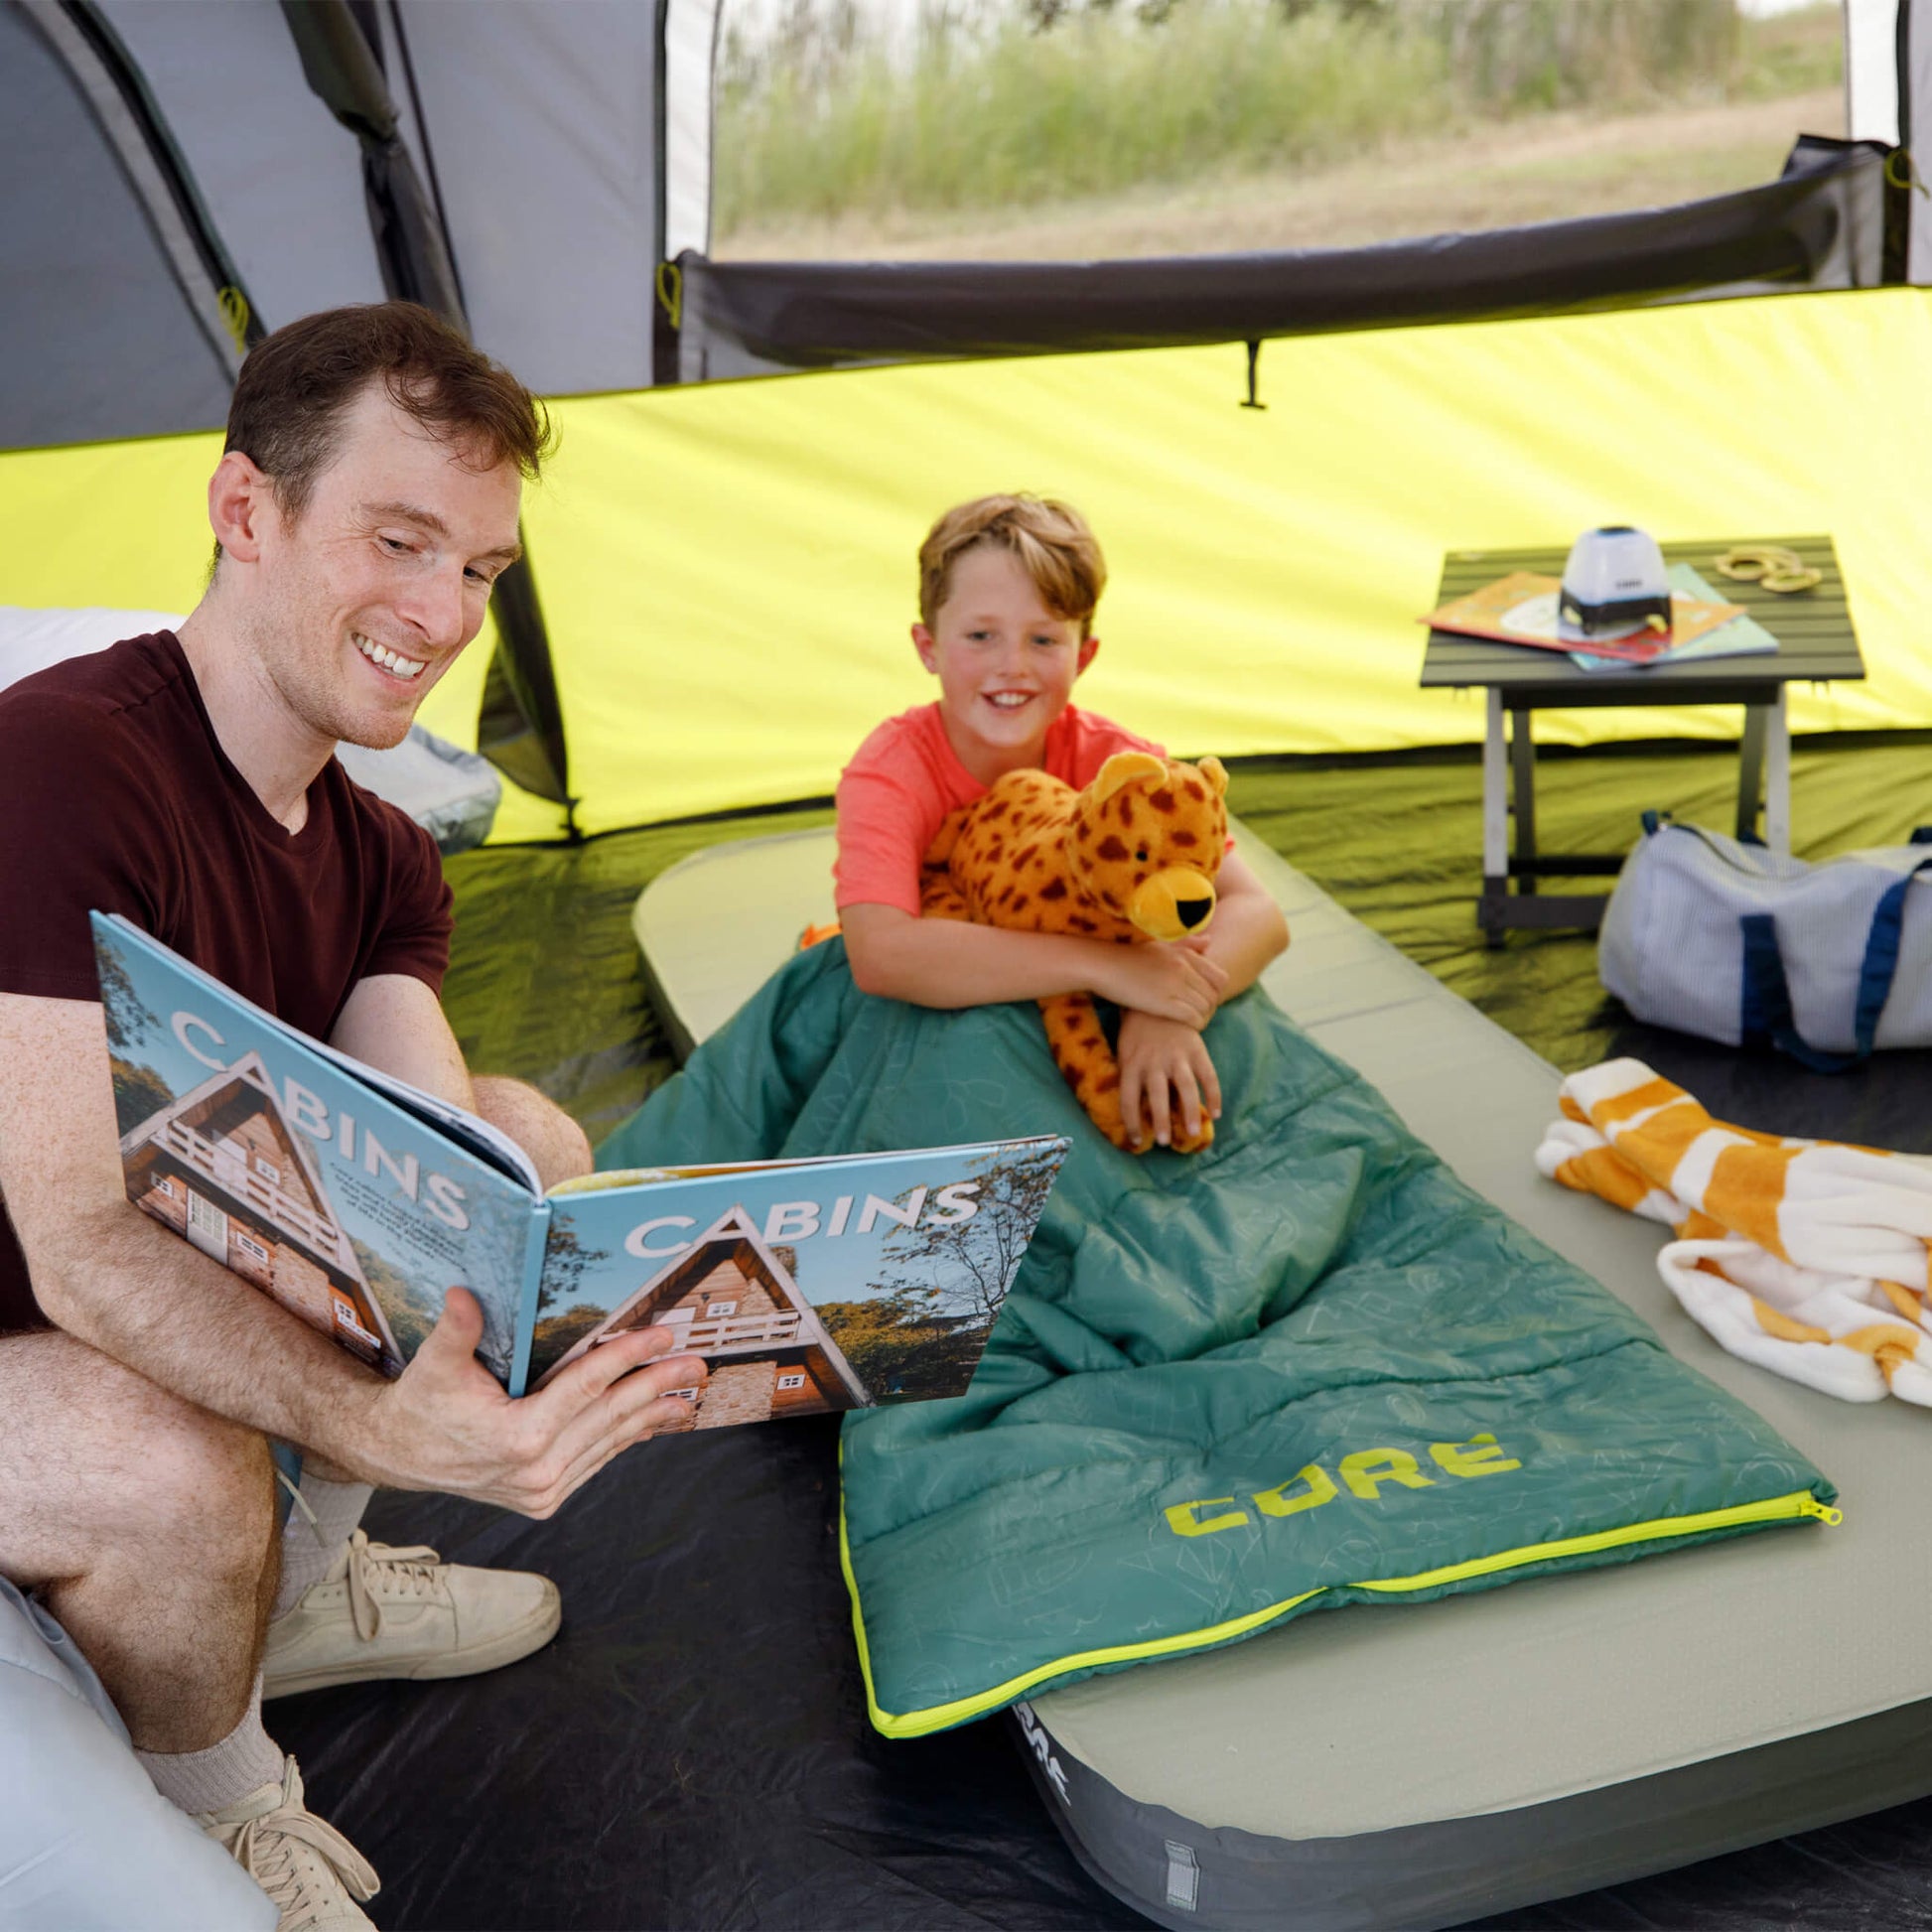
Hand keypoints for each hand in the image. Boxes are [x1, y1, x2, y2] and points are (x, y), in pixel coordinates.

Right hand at [364, 1289, 706, 1516]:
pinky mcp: (545, 1498)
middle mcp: (537, 1470)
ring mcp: (544, 1490)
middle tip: (696, 1363)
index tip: (662, 1337)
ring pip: (610, 1442)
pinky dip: (626, 1439)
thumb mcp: (435, 1364)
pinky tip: (651, 1422)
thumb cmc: (421, 1404)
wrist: (401, 1456)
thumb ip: (456, 1330)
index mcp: (517, 1437)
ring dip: (652, 1416)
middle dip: (657, 1386)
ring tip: (689, 1393)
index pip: (586, 1387)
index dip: (627, 1358)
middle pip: (609, 1415)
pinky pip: (596, 1461)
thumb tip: (463, 1293)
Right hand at [1095, 939, 1227, 1029]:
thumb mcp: (1160, 945)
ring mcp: (1174, 984)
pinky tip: (1183, 1028)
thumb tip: (1209, 941)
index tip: (1202, 1000)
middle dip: (1209, 1009)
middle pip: (1214, 995)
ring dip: (1201, 1018)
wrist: (1101, 964)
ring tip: (1190, 1023)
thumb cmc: (1127, 955)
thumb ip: (1187, 944)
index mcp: (1184, 954)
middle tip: (1196, 1015)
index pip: (1220, 978)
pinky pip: (1193, 1018)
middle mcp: (1183, 967)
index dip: (1215, 993)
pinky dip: (1194, 1026)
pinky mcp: (1164, 1002)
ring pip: (1205, 1008)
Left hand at [1117, 1011, 1222, 1148]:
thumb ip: (1130, 1078)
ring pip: (1185, 1087)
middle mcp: (1154, 1061)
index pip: (1127, 1099)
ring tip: (1192, 1133)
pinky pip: (1208, 1075)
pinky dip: (1214, 1095)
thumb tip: (1135, 1114)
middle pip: (1157, 1095)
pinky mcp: (1196, 1049)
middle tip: (1163, 1142)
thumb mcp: (1125, 1052)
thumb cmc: (1137, 1034)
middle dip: (1161, 1119)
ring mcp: (1177, 1055)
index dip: (1131, 1122)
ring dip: (1189, 1111)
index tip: (1137, 1141)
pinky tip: (1216, 1113)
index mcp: (1132, 1064)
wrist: (1160, 1001)